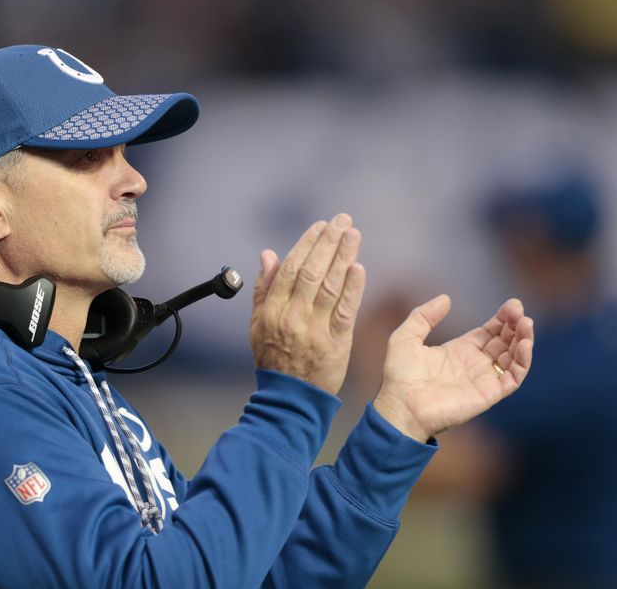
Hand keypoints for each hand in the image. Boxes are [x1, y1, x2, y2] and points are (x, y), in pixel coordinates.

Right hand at [250, 214, 365, 395]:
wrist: (289, 396)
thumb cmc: (273, 358)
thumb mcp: (258, 323)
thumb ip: (264, 288)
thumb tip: (268, 254)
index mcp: (272, 309)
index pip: (290, 268)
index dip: (306, 244)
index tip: (320, 226)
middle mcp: (292, 316)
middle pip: (311, 271)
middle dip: (328, 242)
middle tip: (342, 220)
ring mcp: (314, 329)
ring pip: (330, 285)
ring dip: (343, 256)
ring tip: (353, 234)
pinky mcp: (335, 342)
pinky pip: (345, 310)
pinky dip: (353, 288)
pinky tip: (358, 267)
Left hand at [373, 295, 533, 441]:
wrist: (402, 405)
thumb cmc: (400, 376)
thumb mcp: (406, 337)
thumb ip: (423, 316)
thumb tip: (446, 298)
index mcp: (458, 351)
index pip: (488, 332)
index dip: (502, 319)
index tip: (513, 304)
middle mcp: (474, 364)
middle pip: (504, 342)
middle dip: (515, 325)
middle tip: (520, 310)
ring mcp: (483, 379)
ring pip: (513, 357)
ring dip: (523, 339)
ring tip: (526, 323)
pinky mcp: (489, 394)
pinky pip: (513, 378)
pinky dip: (523, 361)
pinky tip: (523, 344)